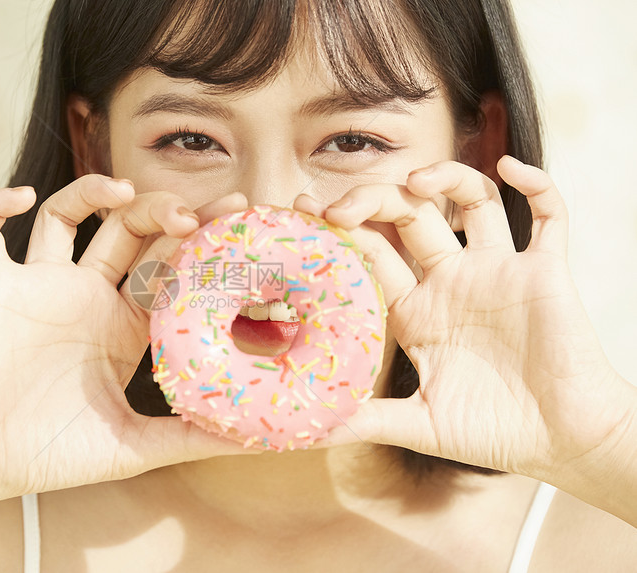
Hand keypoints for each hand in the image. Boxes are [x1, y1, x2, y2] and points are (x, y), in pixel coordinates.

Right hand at [0, 175, 250, 503]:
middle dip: (160, 212)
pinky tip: (19, 196)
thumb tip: (258, 442)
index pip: (170, 269)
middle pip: (129, 232)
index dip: (201, 243)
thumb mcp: (132, 447)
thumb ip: (189, 439)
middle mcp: (87, 296)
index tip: (237, 220)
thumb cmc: (50, 455)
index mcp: (124, 326)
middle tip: (190, 214)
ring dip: (91, 191)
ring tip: (122, 190)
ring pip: (66, 216)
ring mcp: (40, 286)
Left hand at [296, 157, 635, 480]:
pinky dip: (535, 184)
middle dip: (374, 201)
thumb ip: (368, 420)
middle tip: (340, 207)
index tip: (302, 208)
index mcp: (415, 309)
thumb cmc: (493, 432)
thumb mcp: (420, 424)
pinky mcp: (544, 270)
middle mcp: (450, 281)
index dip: (339, 229)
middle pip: (409, 216)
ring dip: (446, 178)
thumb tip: (311, 431)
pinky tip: (509, 169)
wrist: (562, 441)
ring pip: (472, 201)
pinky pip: (549, 215)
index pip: (370, 253)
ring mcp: (497, 271)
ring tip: (417, 181)